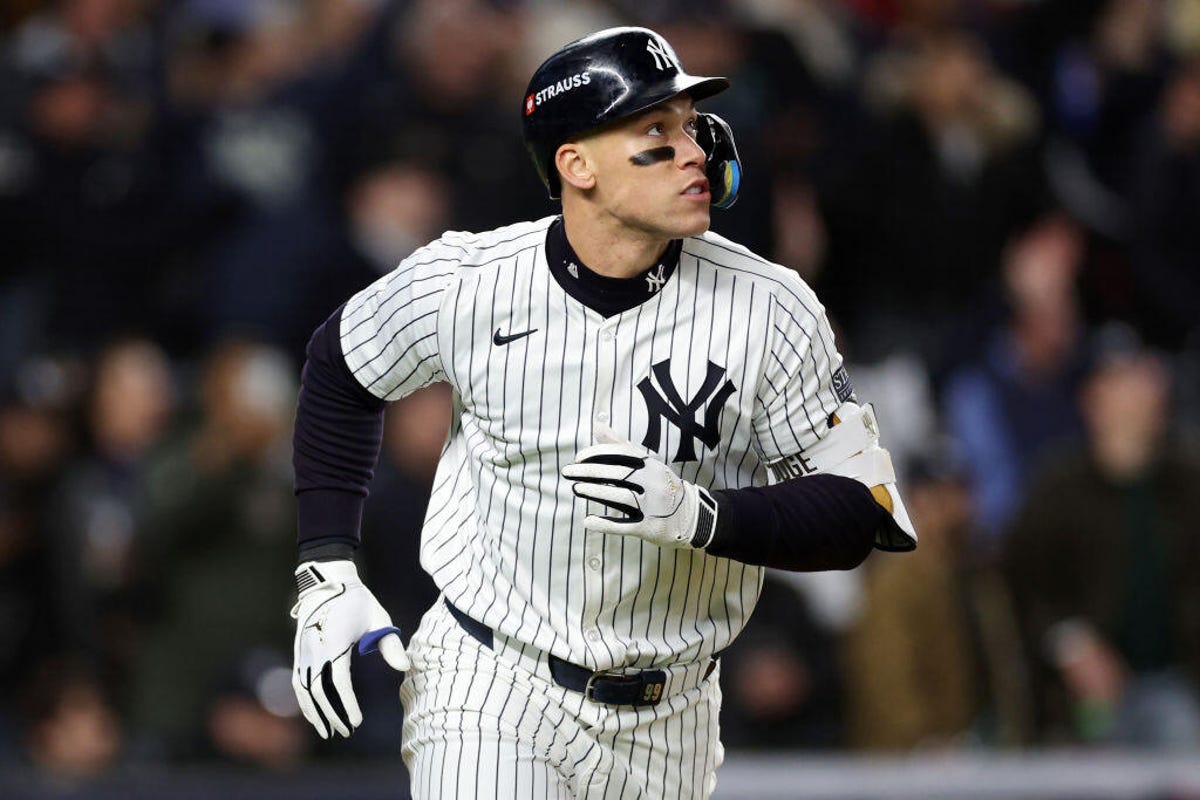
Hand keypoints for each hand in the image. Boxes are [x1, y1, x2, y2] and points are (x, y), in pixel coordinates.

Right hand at [290, 560, 408, 738]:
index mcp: (334, 641)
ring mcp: (303, 650)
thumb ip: (390, 644)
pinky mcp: (299, 651)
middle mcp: (314, 648)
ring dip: (314, 712)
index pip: (338, 682)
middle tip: (346, 732)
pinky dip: (304, 700)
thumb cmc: (357, 600)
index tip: (356, 722)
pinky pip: (298, 681)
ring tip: (326, 731)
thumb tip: (405, 668)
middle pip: (318, 691)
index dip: (346, 704)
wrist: (328, 581)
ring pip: (304, 689)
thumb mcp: (378, 618)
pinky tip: (313, 713)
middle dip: (331, 715)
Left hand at [561, 425, 717, 548]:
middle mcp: (653, 483)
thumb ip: (620, 444)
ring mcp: (652, 506)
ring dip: (595, 492)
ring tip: (576, 489)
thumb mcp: (646, 462)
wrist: (691, 515)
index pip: (621, 454)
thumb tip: (597, 425)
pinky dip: (604, 523)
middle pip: (617, 474)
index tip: (578, 458)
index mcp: (651, 465)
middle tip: (568, 473)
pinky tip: (587, 521)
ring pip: (620, 496)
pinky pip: (624, 525)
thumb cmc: (660, 484)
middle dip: (589, 472)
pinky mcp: (649, 527)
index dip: (597, 454)